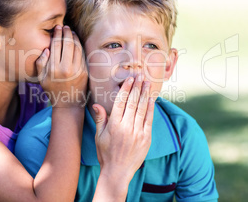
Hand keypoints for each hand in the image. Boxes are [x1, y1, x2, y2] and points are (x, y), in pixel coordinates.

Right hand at [35, 26, 87, 107]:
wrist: (68, 104)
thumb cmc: (52, 90)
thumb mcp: (41, 79)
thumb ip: (40, 63)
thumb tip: (47, 49)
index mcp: (53, 69)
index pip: (56, 46)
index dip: (57, 34)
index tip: (57, 28)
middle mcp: (65, 69)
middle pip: (67, 44)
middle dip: (66, 32)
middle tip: (65, 26)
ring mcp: (76, 70)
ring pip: (76, 47)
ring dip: (74, 37)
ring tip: (71, 31)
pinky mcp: (84, 71)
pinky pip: (82, 54)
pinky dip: (79, 45)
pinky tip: (77, 41)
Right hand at [92, 74, 154, 200]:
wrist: (117, 172)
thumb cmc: (105, 154)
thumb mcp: (99, 136)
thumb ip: (100, 119)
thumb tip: (96, 104)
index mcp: (114, 125)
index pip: (121, 102)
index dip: (126, 89)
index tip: (130, 79)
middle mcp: (127, 127)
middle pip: (133, 102)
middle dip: (137, 87)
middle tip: (140, 75)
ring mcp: (138, 132)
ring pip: (142, 109)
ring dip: (145, 94)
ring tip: (147, 83)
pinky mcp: (146, 138)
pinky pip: (149, 120)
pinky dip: (150, 108)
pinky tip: (151, 99)